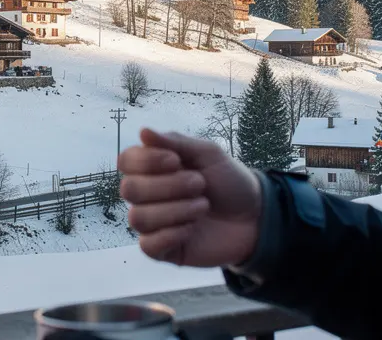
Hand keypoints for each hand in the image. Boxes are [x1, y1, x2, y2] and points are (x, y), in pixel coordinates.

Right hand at [118, 129, 262, 267]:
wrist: (255, 217)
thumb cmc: (229, 182)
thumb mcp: (208, 154)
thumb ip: (175, 142)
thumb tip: (143, 131)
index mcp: (153, 169)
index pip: (126, 161)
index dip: (146, 161)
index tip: (176, 161)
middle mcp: (147, 196)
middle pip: (130, 189)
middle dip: (168, 186)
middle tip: (200, 184)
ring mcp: (153, 224)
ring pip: (138, 218)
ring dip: (175, 210)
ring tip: (203, 206)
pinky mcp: (162, 250)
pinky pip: (148, 245)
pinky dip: (172, 234)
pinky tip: (192, 229)